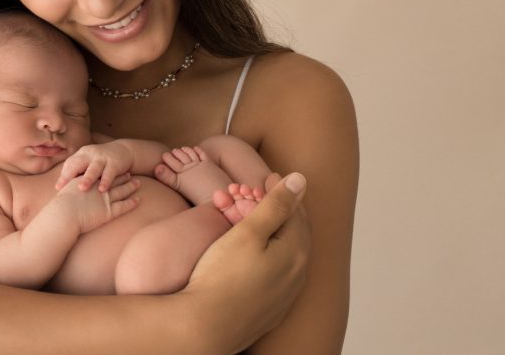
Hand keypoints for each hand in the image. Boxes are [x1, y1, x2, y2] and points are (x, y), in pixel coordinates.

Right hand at [53, 173, 140, 233]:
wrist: (64, 214)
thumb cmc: (62, 204)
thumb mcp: (66, 190)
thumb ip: (70, 187)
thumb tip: (69, 186)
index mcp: (90, 182)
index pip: (102, 175)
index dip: (109, 172)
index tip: (115, 169)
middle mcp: (99, 188)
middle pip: (114, 180)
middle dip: (123, 177)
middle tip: (130, 174)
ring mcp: (105, 199)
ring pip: (122, 191)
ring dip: (131, 186)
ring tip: (138, 183)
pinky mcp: (109, 212)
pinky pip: (123, 206)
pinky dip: (131, 203)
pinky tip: (138, 200)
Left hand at [55, 142, 134, 191]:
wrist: (123, 151)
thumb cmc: (101, 162)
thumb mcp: (88, 164)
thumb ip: (77, 173)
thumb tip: (62, 189)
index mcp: (81, 155)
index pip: (69, 165)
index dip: (63, 176)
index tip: (58, 188)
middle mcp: (90, 154)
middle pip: (77, 164)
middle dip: (70, 175)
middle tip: (63, 187)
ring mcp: (102, 158)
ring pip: (93, 168)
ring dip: (88, 178)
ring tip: (82, 188)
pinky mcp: (114, 163)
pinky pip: (109, 173)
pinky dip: (105, 181)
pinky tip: (102, 189)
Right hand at [182, 173, 310, 353]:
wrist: (204, 327)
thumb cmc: (222, 276)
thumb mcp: (249, 232)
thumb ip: (275, 205)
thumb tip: (300, 180)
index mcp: (297, 253)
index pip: (297, 213)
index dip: (282, 191)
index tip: (267, 175)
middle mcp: (297, 276)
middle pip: (295, 233)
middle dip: (280, 210)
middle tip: (261, 193)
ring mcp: (285, 296)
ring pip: (286, 254)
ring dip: (274, 233)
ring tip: (255, 220)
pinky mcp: (270, 311)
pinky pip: (276, 274)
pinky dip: (268, 256)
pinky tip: (254, 255)